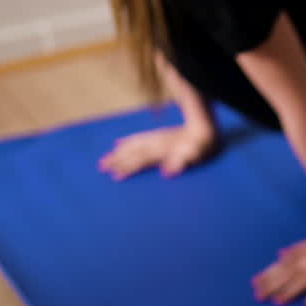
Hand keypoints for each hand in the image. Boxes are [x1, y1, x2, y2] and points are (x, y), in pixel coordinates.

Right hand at [97, 124, 216, 179]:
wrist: (205, 128)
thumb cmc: (201, 145)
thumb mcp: (196, 155)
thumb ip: (181, 162)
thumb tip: (167, 172)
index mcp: (162, 149)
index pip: (140, 160)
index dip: (127, 168)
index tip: (115, 177)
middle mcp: (155, 142)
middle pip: (132, 152)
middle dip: (116, 160)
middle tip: (100, 168)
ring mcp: (155, 138)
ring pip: (131, 145)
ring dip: (117, 152)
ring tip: (104, 159)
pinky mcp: (158, 136)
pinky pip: (137, 138)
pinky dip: (126, 141)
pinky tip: (118, 143)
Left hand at [252, 233, 305, 305]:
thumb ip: (297, 249)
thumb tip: (280, 254)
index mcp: (305, 254)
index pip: (282, 265)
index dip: (268, 274)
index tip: (254, 283)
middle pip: (288, 274)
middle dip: (273, 285)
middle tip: (258, 296)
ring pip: (304, 281)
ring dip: (291, 291)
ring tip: (278, 302)